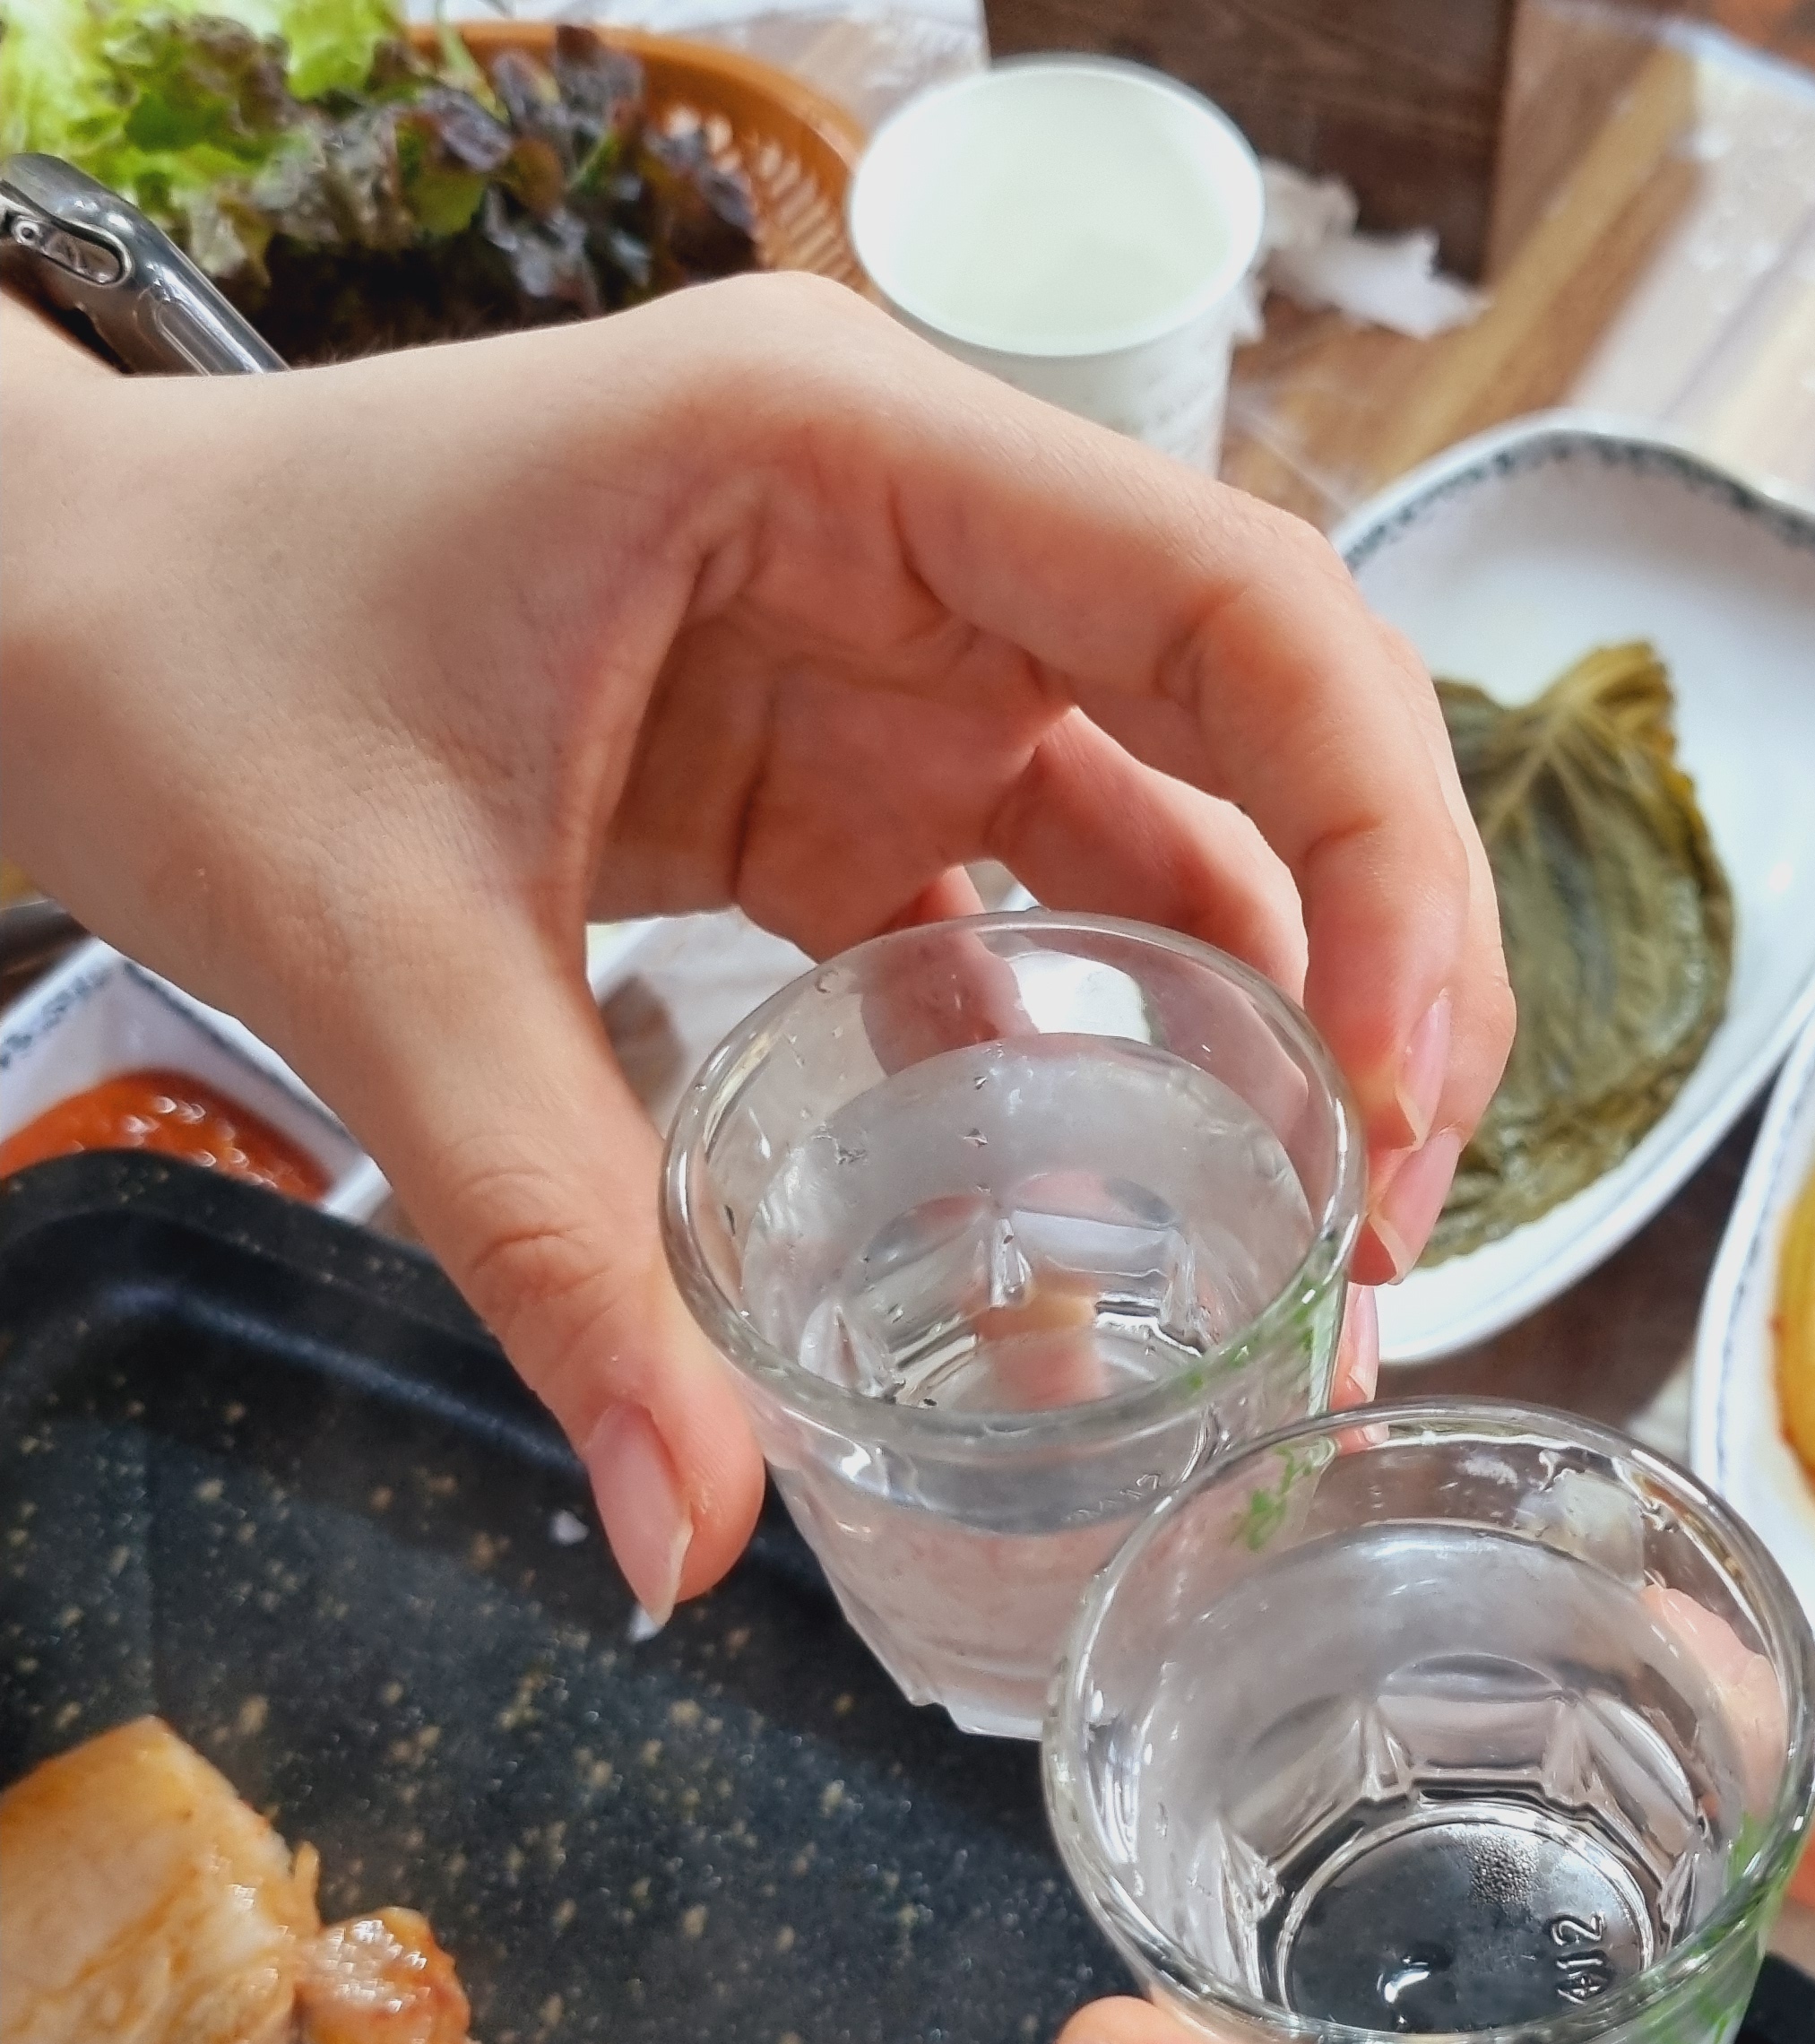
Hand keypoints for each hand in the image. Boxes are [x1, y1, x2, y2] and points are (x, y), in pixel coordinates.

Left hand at [0, 283, 1505, 1614]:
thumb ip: (557, 1247)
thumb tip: (683, 1540)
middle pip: (1273, 713)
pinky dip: (1126, 1065)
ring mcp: (904, 654)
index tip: (1400, 1082)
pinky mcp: (862, 777)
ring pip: (1198, 822)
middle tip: (1404, 1216)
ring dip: (1290, 1026)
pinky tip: (1159, 1228)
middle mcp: (918, 532)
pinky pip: (1055, 914)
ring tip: (1339, 1251)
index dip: (1375, 838)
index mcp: (837, 456)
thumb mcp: (378, 951)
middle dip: (1384, 958)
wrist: (58, 626)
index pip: (1232, 600)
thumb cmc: (189, 670)